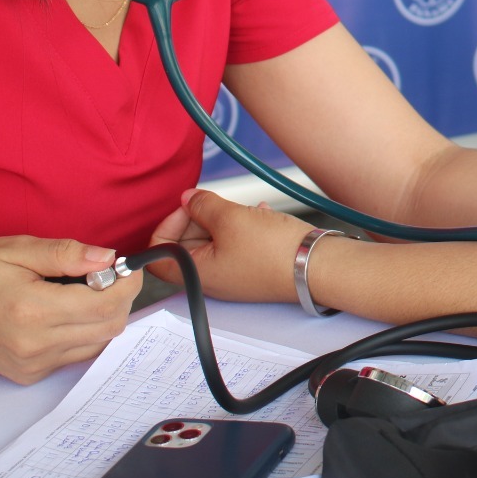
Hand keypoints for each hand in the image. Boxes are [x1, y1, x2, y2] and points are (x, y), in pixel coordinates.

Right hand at [0, 237, 139, 384]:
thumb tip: (107, 258)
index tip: (127, 267)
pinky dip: (85, 333)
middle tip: (108, 276)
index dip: (127, 283)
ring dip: (104, 317)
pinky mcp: (28, 374)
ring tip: (85, 292)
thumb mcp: (17, 248)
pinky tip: (66, 313)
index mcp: (32, 310)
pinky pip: (76, 355)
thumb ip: (66, 253)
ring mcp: (31, 364)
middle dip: (120, 298)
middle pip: (109, 327)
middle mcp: (34, 344)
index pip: (105, 304)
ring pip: (97, 344)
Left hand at [147, 190, 310, 303]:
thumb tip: (188, 198)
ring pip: (212, 242)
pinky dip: (242, 227)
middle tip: (216, 204)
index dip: (169, 224)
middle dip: (198, 218)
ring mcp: (232, 275)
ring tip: (243, 209)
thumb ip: (203, 205)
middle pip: (186, 245)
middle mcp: (211, 279)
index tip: (188, 207)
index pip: (159, 252)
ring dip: (223, 220)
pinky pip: (236, 245)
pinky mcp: (252, 269)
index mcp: (196, 274)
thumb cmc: (274, 252)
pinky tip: (259, 215)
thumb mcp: (231, 218)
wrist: (317, 267)